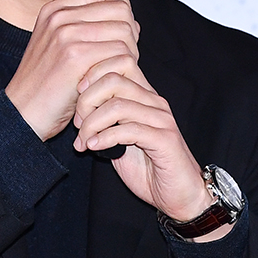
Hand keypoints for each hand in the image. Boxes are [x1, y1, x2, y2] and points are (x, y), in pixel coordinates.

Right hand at [5, 0, 139, 141]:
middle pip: (120, 8)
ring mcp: (66, 34)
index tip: (120, 28)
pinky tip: (112, 79)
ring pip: (125, 30)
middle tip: (123, 54)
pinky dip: (125, 68)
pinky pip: (121, 53)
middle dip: (130, 32)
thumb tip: (129, 20)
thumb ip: (87, 26)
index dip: (120, 7)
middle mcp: (59, 16)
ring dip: (130, 52)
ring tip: (116, 68)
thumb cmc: (45, 84)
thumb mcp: (58, 44)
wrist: (23, 112)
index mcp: (54, 9)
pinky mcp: (76, 57)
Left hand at [72, 56, 226, 235]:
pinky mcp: (165, 140)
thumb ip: (105, 118)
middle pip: (114, 80)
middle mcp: (154, 101)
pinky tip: (94, 148)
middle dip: (87, 101)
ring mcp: (161, 119)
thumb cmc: (148, 166)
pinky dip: (104, 138)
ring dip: (92, 124)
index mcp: (144, 95)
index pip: (119, 62)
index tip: (78, 97)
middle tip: (78, 124)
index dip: (92, 75)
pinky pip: (128, 130)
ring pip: (117, 105)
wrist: (179, 195)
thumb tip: (78, 108)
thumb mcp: (119, 137)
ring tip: (84, 140)